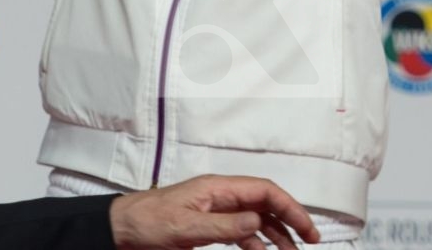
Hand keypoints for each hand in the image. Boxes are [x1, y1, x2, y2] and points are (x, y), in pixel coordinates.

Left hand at [108, 174, 319, 249]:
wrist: (121, 229)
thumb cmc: (147, 222)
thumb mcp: (186, 227)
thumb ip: (224, 226)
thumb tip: (256, 220)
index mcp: (218, 188)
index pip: (264, 191)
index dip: (290, 206)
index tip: (307, 228)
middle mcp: (220, 196)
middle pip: (265, 203)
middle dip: (289, 219)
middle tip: (310, 240)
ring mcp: (215, 210)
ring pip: (255, 219)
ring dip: (275, 235)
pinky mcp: (208, 226)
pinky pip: (240, 232)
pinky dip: (255, 243)